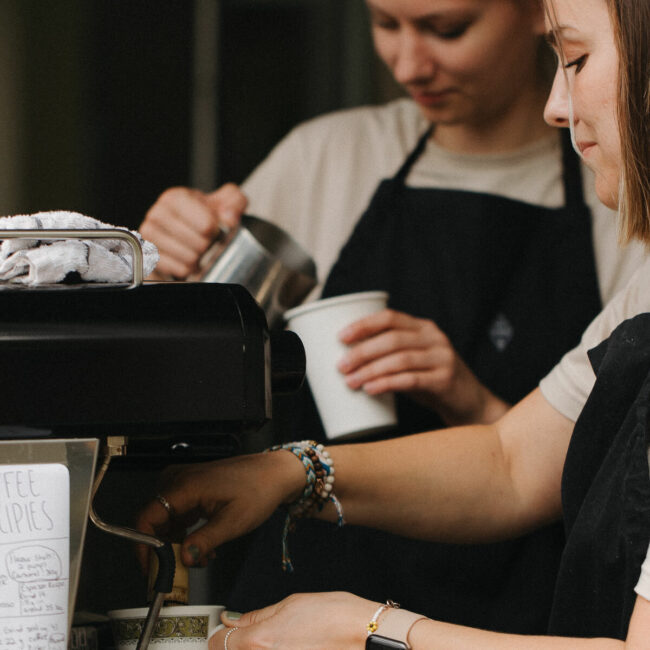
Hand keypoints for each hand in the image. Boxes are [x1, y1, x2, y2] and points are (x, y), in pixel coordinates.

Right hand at [135, 451, 304, 568]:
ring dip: (177, 543)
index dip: (143, 547)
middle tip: (177, 570)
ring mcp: (185, 482)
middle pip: (153, 520)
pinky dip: (185, 532)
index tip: (150, 568)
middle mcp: (179, 480)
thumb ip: (204, 542)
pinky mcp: (192, 487)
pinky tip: (202, 546)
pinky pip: (177, 513)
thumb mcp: (233, 522)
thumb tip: (183, 560)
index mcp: (185, 486)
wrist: (274, 474)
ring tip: (200, 558)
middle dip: (163, 549)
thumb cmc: (258, 490)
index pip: (146, 518)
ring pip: (165, 519)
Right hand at [140, 183, 246, 279]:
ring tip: (197, 251)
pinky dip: (188, 269)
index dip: (217, 232)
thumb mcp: (226, 201)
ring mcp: (149, 237)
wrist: (189, 232)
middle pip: (199, 245)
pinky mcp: (148, 257)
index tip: (215, 229)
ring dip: (200, 260)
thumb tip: (229, 218)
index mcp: (175, 198)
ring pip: (189, 259)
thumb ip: (235, 201)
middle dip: (209, 247)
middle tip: (207, 243)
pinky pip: (179, 271)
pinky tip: (187, 260)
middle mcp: (157, 214)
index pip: (207, 225)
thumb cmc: (205, 216)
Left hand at [210, 592, 376, 649]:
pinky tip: (292, 647)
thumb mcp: (291, 604)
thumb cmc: (335, 617)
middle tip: (256, 637)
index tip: (226, 632)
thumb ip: (258, 616)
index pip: (218, 644)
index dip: (221, 635)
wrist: (365, 636)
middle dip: (240, 646)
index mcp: (259, 642)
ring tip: (282, 642)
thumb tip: (235, 621)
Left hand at [336, 309, 508, 425]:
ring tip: (351, 381)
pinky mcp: (445, 380)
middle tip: (341, 366)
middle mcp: (435, 338)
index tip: (340, 337)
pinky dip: (387, 383)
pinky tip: (371, 389)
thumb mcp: (413, 361)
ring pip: (400, 359)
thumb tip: (345, 357)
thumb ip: (389, 354)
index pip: (390, 317)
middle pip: (392, 339)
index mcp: (423, 328)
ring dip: (370, 370)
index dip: (364, 325)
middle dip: (362, 352)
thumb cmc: (431, 380)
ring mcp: (442, 358)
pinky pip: (411, 379)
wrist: (469, 403)